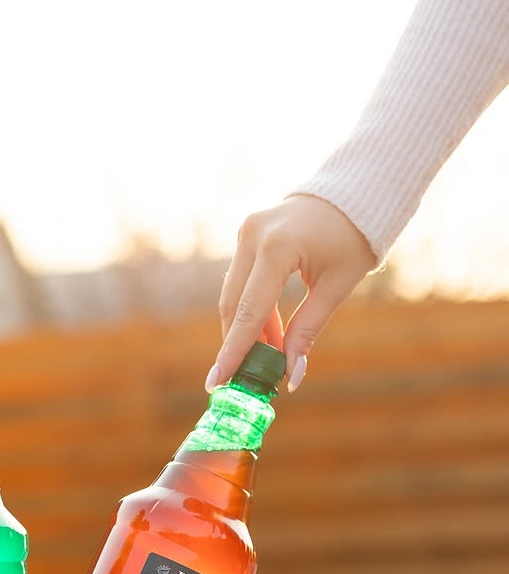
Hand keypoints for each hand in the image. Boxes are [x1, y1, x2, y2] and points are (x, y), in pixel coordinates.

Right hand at [208, 194, 376, 391]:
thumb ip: (308, 330)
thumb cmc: (354, 237)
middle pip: (233, 305)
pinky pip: (241, 282)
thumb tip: (291, 376)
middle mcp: (252, 236)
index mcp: (277, 247)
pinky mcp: (247, 234)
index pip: (248, 311)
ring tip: (268, 359)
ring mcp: (246, 232)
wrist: (356, 191)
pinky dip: (252, 310)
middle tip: (247, 380)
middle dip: (238, 345)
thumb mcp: (336, 287)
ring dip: (247, 330)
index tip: (216, 382)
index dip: (233, 352)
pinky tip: (270, 334)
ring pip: (233, 296)